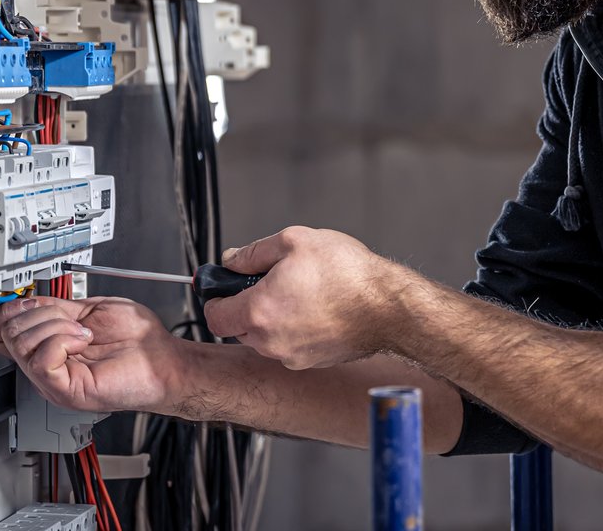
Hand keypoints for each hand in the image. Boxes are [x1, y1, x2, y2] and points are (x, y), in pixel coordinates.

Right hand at [0, 296, 184, 413]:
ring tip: (84, 333)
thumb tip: (29, 301)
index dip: (10, 309)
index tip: (32, 302)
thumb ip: (58, 307)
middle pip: (8, 332)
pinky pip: (40, 361)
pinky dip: (62, 341)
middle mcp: (45, 364)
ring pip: (21, 343)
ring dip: (57, 325)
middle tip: (74, 321)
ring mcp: (51, 380)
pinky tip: (83, 342)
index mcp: (49, 346)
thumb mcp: (91, 311)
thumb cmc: (139, 340)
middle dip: (42, 313)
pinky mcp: (63, 390)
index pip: (1, 330)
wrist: (163, 360)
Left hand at [205, 226, 403, 369]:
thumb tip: (232, 259)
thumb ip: (253, 252)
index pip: (214, 316)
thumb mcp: (295, 241)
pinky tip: (318, 308)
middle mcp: (270, 341)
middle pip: (239, 327)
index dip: (216, 298)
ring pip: (265, 338)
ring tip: (302, 292)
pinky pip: (290, 345)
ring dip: (272, 317)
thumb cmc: (347, 274)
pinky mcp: (313, 361)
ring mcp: (292, 356)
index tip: (225, 286)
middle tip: (271, 281)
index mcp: (259, 311)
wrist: (388, 307)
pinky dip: (295, 329)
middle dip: (247, 305)